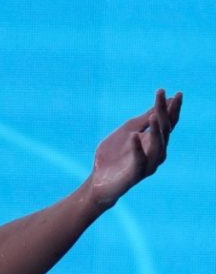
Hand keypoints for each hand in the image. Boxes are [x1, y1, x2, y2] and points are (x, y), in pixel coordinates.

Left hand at [89, 89, 182, 208]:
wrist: (98, 181)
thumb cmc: (113, 156)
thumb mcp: (127, 132)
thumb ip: (142, 121)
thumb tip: (159, 105)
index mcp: (154, 141)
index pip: (167, 122)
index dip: (171, 108)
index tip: (175, 92)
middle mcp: (156, 152)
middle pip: (164, 130)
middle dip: (164, 112)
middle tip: (163, 95)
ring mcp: (148, 164)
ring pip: (157, 146)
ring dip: (157, 130)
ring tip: (154, 116)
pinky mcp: (135, 174)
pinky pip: (140, 160)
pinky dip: (137, 148)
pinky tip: (134, 136)